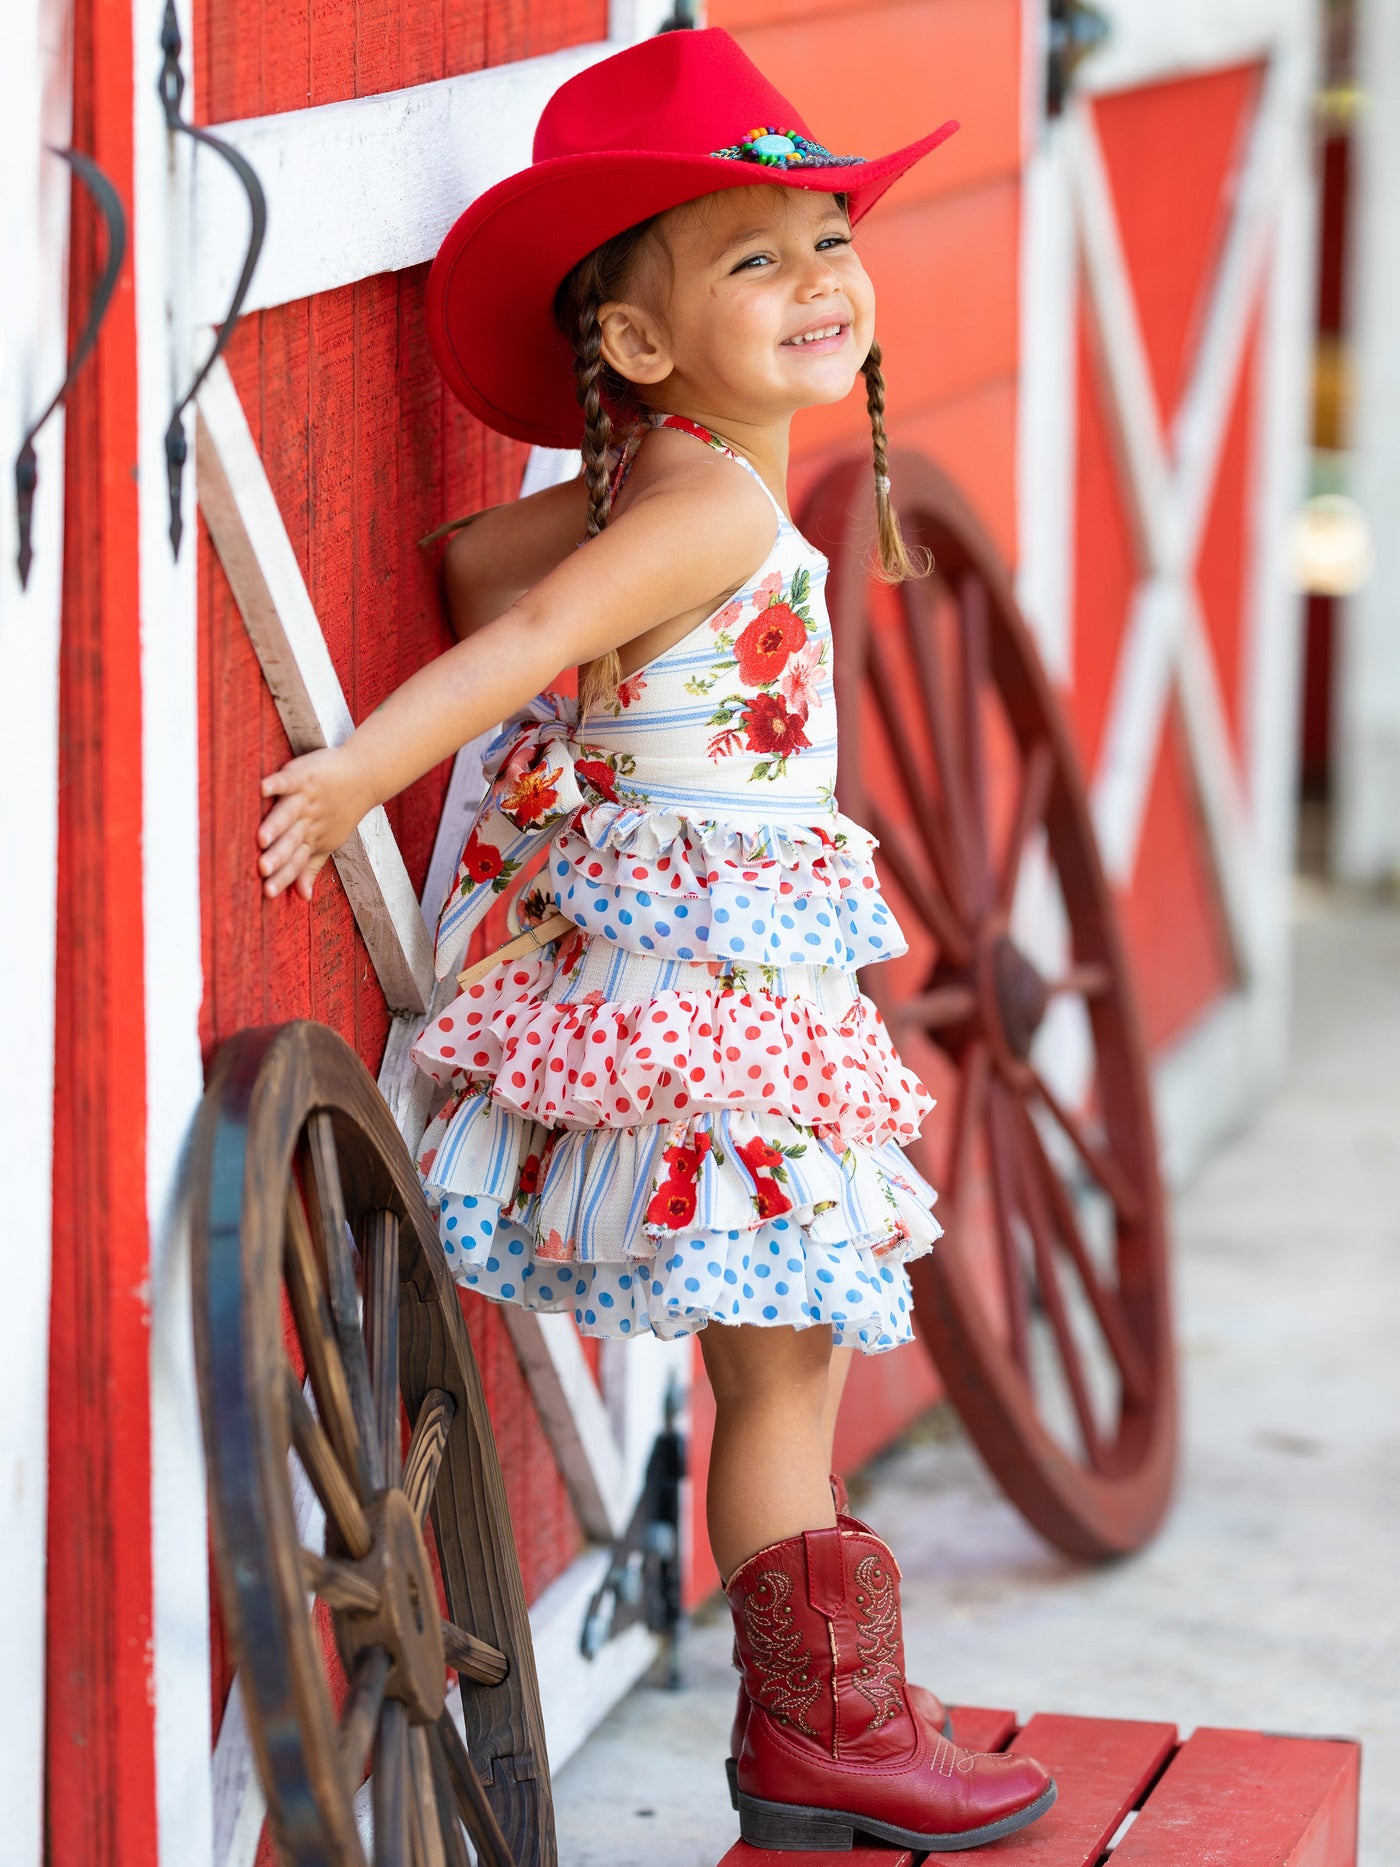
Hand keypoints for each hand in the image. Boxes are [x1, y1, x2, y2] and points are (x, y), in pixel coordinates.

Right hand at [258, 743, 371, 899]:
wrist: (365, 775)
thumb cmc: (340, 811)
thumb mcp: (328, 842)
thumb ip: (310, 867)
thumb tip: (304, 897)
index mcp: (311, 839)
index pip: (296, 861)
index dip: (283, 876)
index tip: (267, 892)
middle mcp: (308, 821)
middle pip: (291, 841)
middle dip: (278, 856)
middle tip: (263, 869)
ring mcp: (307, 799)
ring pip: (288, 814)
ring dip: (276, 826)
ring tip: (262, 838)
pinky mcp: (304, 776)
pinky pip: (289, 781)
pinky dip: (277, 784)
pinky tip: (263, 789)